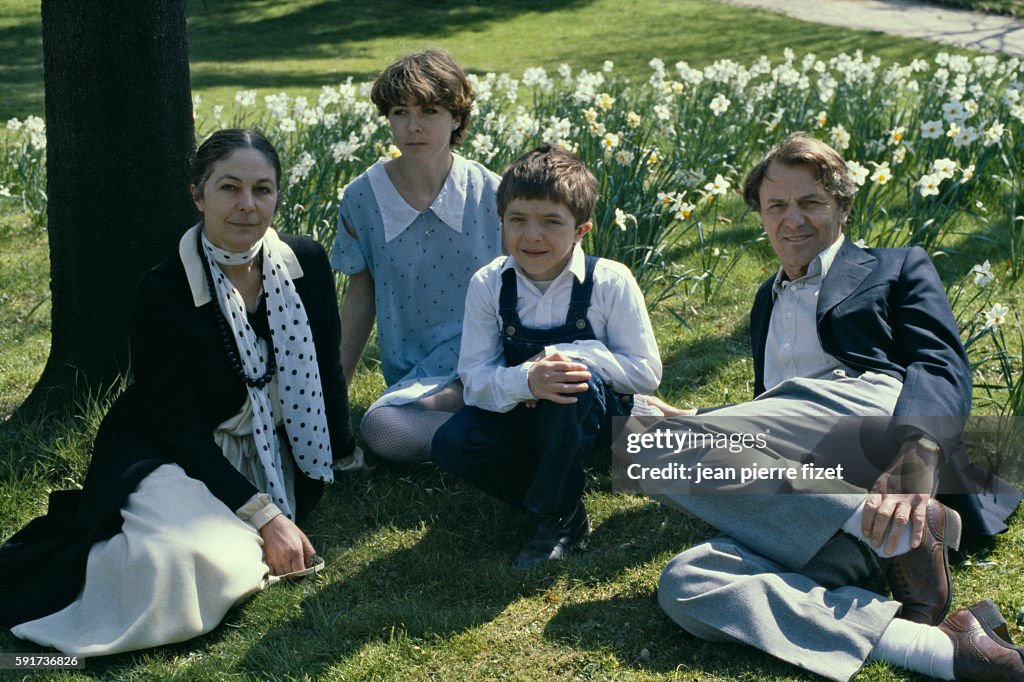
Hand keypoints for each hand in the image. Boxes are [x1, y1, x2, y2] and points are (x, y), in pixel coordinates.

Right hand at [259, 514, 315, 577]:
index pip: (300, 571)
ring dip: (286, 575)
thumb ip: (309, 551)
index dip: (303, 574)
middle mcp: (285, 557)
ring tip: (289, 568)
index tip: (303, 571)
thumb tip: (311, 563)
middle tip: (297, 570)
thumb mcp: (303, 537)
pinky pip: (272, 574)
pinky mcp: (268, 560)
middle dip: (295, 575)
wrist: (271, 523)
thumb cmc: (288, 529)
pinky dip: (277, 574)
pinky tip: (280, 568)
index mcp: (295, 551)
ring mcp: (275, 559)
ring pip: (282, 576)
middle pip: (291, 576)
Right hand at [526, 351, 590, 403]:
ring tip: (586, 386)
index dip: (576, 367)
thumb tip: (571, 360)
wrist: (525, 381)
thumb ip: (558, 356)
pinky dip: (567, 400)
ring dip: (576, 388)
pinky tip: (575, 399)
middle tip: (589, 376)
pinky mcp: (547, 396)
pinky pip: (558, 399)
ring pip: (564, 388)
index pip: (565, 366)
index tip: (585, 367)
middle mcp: (548, 376)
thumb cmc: (540, 369)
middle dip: (579, 376)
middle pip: (566, 376)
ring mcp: (547, 387)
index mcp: (548, 366)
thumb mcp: (546, 359)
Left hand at [861, 439, 939, 553]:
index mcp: (880, 489)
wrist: (917, 458)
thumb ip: (878, 497)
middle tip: (875, 544)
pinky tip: (914, 544)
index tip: (865, 535)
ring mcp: (908, 498)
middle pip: (882, 516)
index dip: (866, 522)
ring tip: (888, 549)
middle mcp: (892, 494)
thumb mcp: (882, 481)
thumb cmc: (897, 474)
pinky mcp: (921, 500)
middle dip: (877, 532)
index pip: (869, 507)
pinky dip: (917, 533)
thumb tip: (869, 517)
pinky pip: (919, 519)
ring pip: (899, 520)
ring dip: (893, 537)